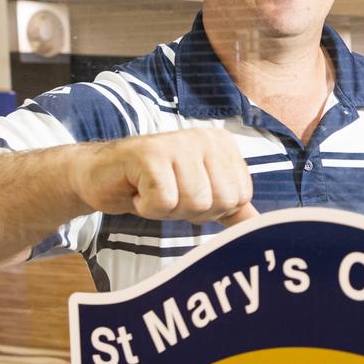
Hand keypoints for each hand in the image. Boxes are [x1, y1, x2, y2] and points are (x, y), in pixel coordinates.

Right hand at [69, 128, 256, 225]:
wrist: (100, 177)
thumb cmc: (154, 185)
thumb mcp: (201, 195)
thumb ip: (233, 207)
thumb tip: (263, 226)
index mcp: (224, 145)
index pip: (240, 197)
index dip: (212, 209)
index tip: (186, 194)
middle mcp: (205, 137)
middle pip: (221, 201)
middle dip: (191, 211)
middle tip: (168, 194)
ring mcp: (178, 142)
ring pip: (195, 202)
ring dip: (168, 210)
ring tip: (153, 191)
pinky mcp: (149, 153)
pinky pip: (164, 201)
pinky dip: (147, 207)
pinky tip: (137, 191)